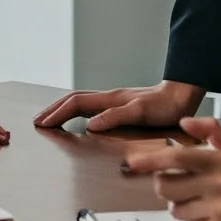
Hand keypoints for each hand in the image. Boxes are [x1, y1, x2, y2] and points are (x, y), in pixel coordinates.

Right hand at [33, 79, 203, 133]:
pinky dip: (76, 112)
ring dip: (62, 109)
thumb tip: (89, 124)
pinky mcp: (121, 106)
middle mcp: (109, 98)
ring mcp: (114, 101)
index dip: (57, 113)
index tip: (42, 124)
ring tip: (51, 118)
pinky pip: (90, 106)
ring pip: (80, 102)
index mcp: (110, 99)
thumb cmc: (165, 106)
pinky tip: (78, 119)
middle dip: (53, 110)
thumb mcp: (140, 113)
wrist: (182, 97)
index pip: (75, 103)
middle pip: (72, 100)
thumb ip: (115, 117)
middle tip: (38, 120)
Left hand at [118, 118, 220, 220]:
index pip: (177, 157)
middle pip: (166, 187)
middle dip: (168, 188)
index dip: (152, 159)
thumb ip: (212, 133)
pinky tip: (214, 220)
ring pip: (176, 210)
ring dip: (184, 208)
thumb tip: (185, 122)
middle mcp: (220, 185)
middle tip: (184, 188)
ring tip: (206, 205)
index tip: (133, 162)